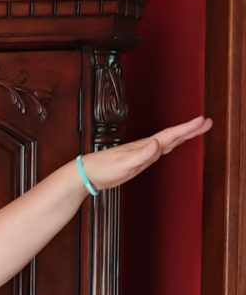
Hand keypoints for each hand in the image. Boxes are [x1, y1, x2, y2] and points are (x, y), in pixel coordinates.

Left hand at [80, 115, 212, 191]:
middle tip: (207, 122)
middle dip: (189, 129)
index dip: (187, 129)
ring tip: (197, 130)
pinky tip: (170, 146)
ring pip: (167, 142)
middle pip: (172, 136)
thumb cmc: (103, 169)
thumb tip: (157, 143)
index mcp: (144, 146)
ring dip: (182, 135)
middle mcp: (145, 147)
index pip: (170, 135)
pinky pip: (159, 151)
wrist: (87, 174)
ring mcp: (142, 153)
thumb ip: (141, 155)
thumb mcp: (123, 165)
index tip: (202, 121)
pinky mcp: (138, 161)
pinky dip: (169, 146)